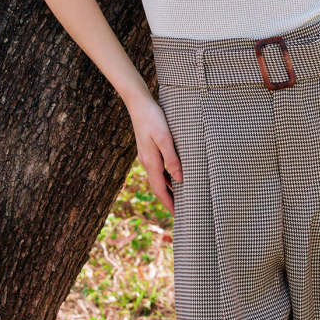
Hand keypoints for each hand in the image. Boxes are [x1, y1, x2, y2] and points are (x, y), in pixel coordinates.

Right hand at [126, 95, 182, 215]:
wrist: (138, 103)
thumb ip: (172, 159)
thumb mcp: (165, 138)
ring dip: (168, 188)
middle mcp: (147, 162)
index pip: (160, 189)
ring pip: (158, 178)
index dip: (169, 203)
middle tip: (181, 211)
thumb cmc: (153, 118)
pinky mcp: (148, 149)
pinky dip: (166, 176)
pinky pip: (158, 168)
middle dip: (169, 199)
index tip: (177, 216)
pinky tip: (174, 175)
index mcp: (151, 162)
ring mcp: (146, 156)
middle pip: (158, 186)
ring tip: (181, 196)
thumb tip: (180, 179)